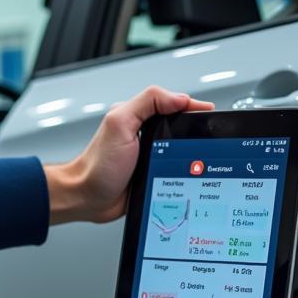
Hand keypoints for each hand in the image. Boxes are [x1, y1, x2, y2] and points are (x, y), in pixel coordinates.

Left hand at [45, 86, 213, 224]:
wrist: (89, 199)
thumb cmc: (98, 165)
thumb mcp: (120, 124)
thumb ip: (147, 102)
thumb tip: (180, 98)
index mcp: (139, 117)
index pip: (173, 104)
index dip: (192, 107)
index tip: (208, 113)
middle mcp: (145, 134)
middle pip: (181, 126)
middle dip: (195, 131)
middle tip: (208, 138)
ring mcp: (152, 155)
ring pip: (182, 149)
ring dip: (193, 154)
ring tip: (204, 157)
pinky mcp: (155, 174)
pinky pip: (177, 169)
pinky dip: (186, 172)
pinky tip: (192, 175)